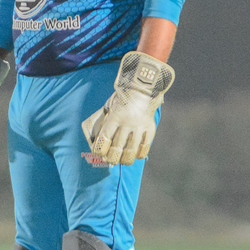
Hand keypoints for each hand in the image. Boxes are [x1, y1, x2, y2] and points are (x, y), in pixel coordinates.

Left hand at [83, 51, 174, 165]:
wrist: (143, 88)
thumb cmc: (123, 98)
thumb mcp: (111, 106)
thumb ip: (108, 122)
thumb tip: (102, 141)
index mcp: (115, 117)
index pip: (104, 139)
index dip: (100, 150)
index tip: (99, 153)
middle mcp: (127, 123)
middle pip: (117, 148)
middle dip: (112, 158)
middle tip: (110, 160)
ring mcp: (139, 126)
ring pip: (131, 150)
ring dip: (126, 159)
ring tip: (124, 161)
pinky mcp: (150, 127)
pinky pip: (146, 145)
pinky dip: (141, 153)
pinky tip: (137, 155)